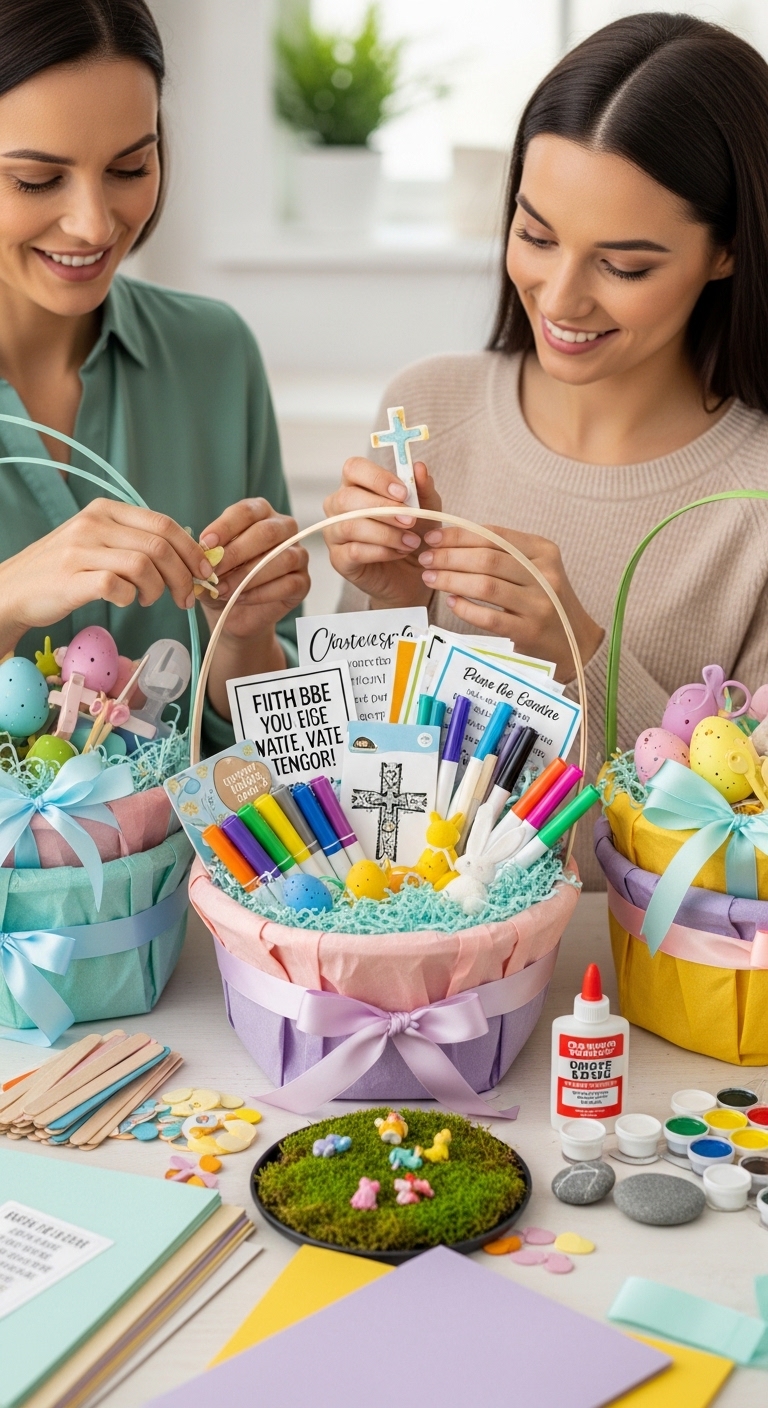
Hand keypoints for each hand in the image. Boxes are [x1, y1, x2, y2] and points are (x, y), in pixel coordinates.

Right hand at [0, 497, 209, 653]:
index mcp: (105, 510)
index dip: (191, 550)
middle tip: (186, 597)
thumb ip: (133, 541)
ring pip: (144, 565)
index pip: (163, 524)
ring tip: (149, 599)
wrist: (14, 588)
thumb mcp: (96, 541)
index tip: (203, 572)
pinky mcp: (72, 578)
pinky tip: (125, 601)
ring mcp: (81, 550)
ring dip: (157, 589)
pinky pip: (117, 587)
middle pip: (159, 545)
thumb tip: (184, 554)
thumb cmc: (63, 569)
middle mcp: (94, 524)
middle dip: (183, 575)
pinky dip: (129, 598)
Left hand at [197, 498, 308, 642]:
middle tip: (213, 571)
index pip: (247, 511)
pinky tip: (240, 598)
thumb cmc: (222, 578)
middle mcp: (284, 528)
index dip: (226, 526)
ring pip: (282, 558)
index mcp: (260, 513)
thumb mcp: (208, 564)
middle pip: (267, 532)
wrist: (233, 611)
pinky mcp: (303, 582)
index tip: (206, 543)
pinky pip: (289, 584)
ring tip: (223, 590)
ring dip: (248, 576)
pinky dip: (261, 593)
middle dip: (236, 553)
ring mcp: (298, 554)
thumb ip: (206, 556)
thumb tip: (204, 555)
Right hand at [323, 457, 441, 608]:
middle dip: (383, 508)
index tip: (404, 492)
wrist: (414, 571)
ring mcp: (335, 533)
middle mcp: (339, 507)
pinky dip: (382, 551)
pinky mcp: (339, 559)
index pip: (353, 468)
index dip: (377, 478)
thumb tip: (419, 467)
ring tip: (411, 541)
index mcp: (356, 485)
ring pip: (350, 526)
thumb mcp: (426, 508)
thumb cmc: (414, 533)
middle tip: (411, 520)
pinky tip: (399, 552)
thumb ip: (423, 488)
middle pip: (347, 497)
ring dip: (386, 533)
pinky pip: (354, 551)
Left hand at [417, 524, 604, 681]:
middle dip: (450, 557)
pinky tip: (451, 602)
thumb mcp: (534, 568)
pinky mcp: (529, 631)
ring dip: (452, 580)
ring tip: (430, 578)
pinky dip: (465, 608)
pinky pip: (489, 617)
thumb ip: (503, 553)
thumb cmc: (544, 600)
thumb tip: (452, 539)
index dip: (459, 535)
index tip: (433, 538)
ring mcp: (539, 604)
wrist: (574, 642)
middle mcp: (545, 574)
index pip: (495, 535)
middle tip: (426, 559)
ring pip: (486, 585)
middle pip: (487, 559)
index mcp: (544, 551)